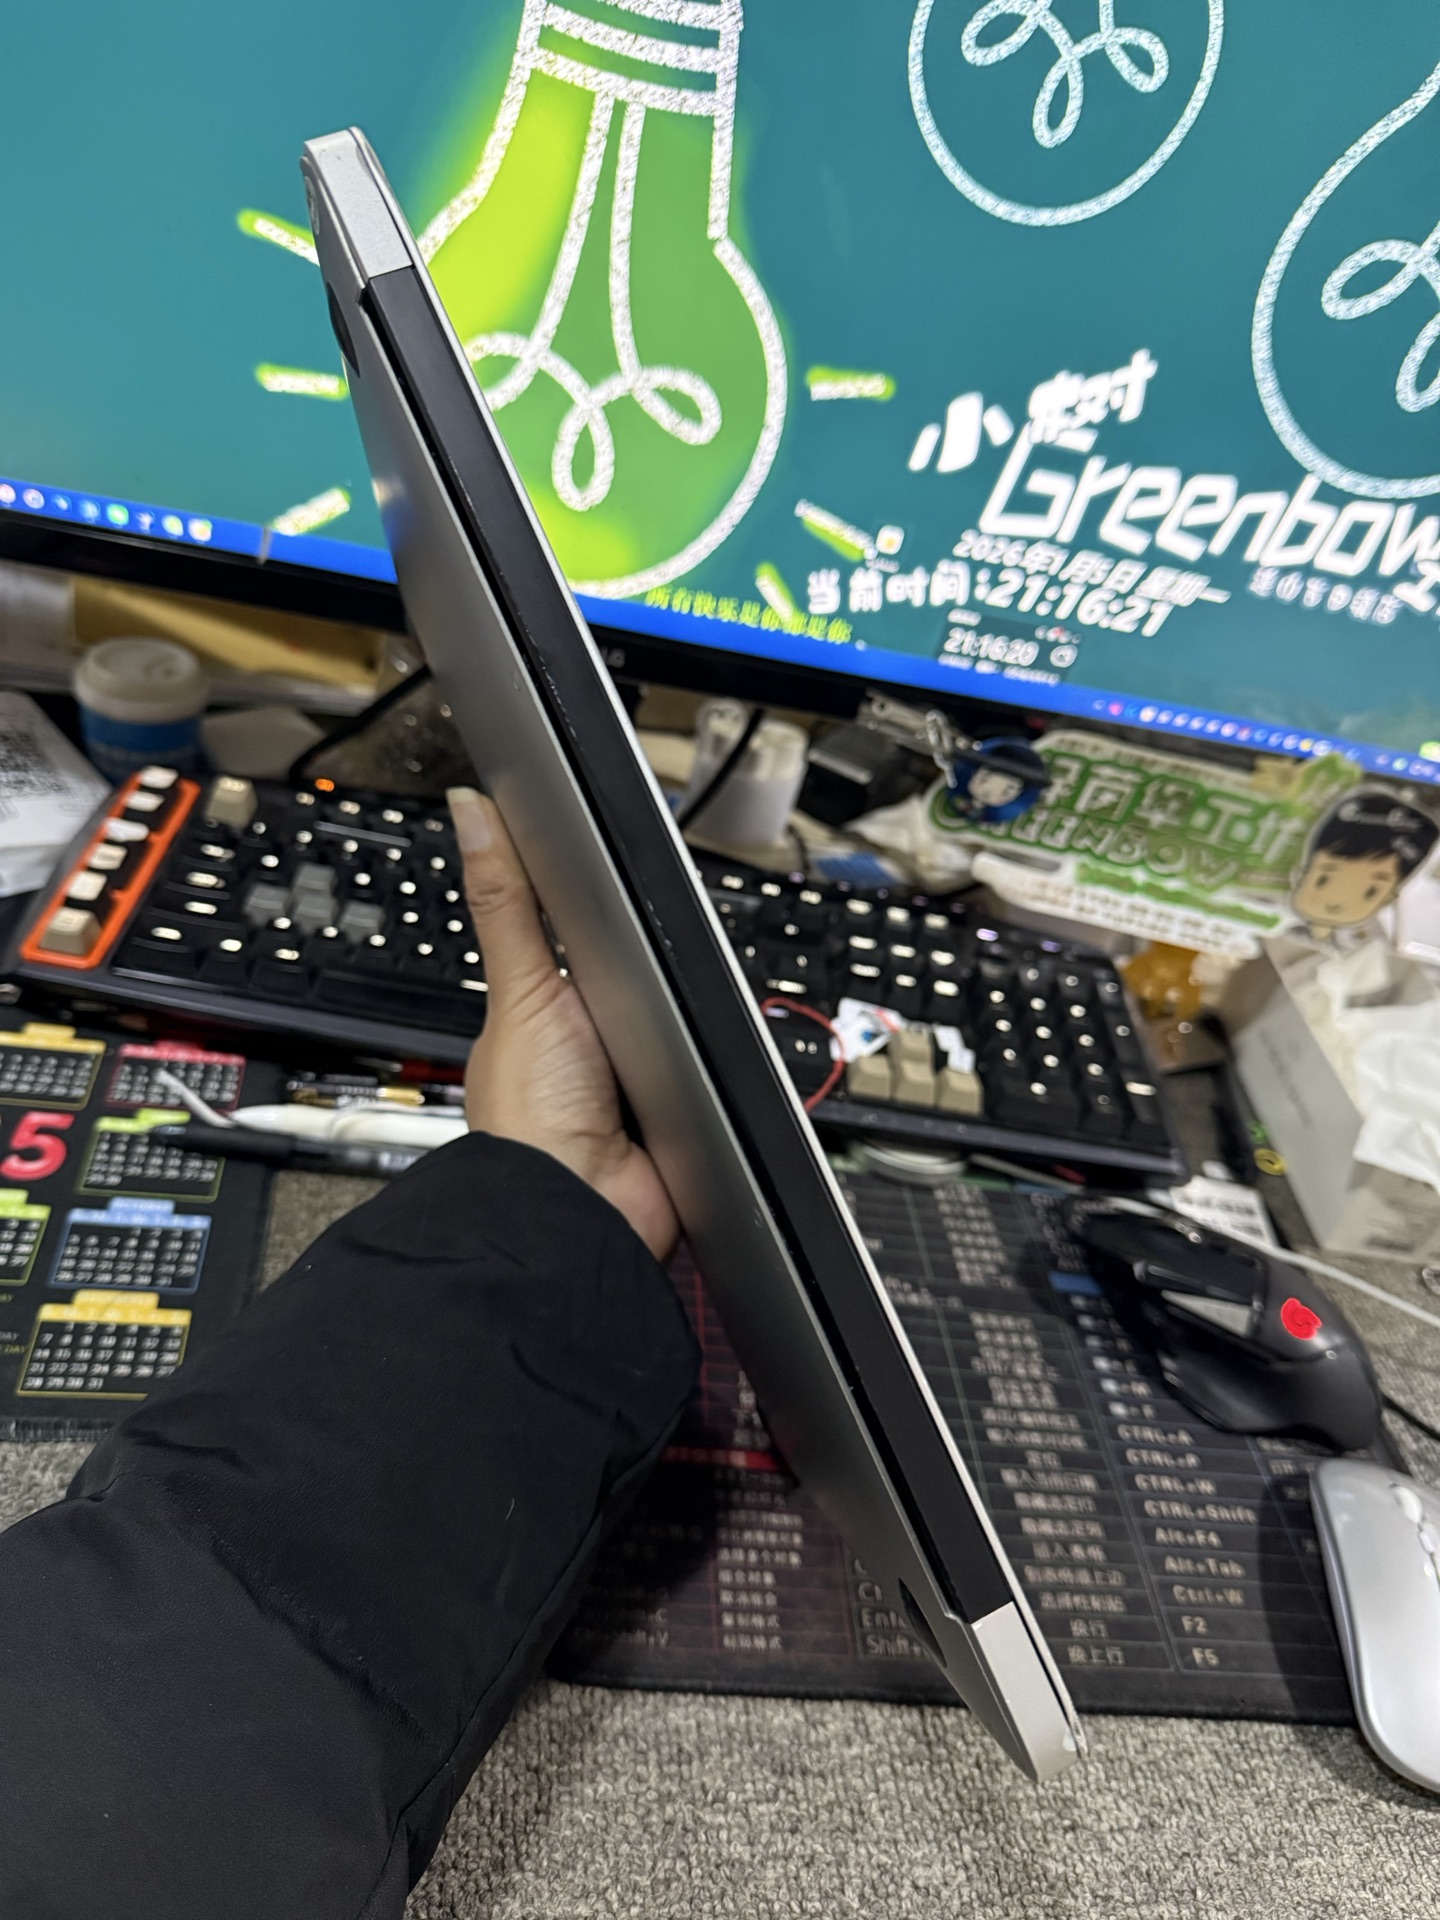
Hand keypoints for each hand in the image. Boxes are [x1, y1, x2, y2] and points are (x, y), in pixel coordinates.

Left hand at [448, 787, 679, 1261]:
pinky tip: (714, 1056)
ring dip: (693, 1021)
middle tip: (674, 949)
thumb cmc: (533, 1115)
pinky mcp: (684, 1114)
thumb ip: (507, 902)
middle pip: (646, 979)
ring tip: (690, 1012)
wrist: (584, 1212)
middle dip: (663, 969)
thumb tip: (472, 810)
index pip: (585, 940)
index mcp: (546, 1012)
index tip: (633, 873)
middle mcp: (593, 1046)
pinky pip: (715, 1074)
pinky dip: (720, 1067)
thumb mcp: (523, 987)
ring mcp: (641, 1082)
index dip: (609, 910)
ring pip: (684, 1024)